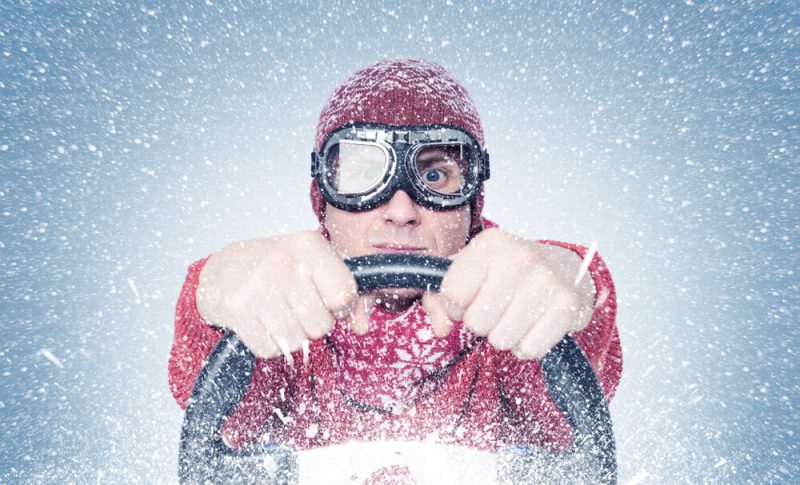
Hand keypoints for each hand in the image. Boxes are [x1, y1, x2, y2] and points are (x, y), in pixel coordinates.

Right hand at [196, 231, 357, 359]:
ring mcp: (257, 284)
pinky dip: (268, 344)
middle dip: (312, 324)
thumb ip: (348, 296)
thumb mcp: (316, 267)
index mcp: (309, 245)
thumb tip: (363, 327)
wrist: (224, 268)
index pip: (344, 295)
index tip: (324, 299)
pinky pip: (269, 349)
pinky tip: (261, 323)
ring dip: (290, 336)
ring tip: (278, 315)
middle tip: (295, 307)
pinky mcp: (236, 308)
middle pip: (321, 325)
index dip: (338, 307)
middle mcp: (284, 261)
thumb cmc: (280, 269)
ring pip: (296, 341)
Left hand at [423, 228, 594, 358]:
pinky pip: (528, 349)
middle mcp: (518, 257)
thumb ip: (440, 298)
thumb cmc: (509, 272)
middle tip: (497, 308)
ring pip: (501, 340)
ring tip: (515, 315)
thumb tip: (441, 329)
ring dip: (504, 335)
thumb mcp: (470, 271)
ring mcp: (546, 280)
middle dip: (481, 323)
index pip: (452, 294)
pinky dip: (526, 345)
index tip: (469, 299)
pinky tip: (532, 325)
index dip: (455, 306)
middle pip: (476, 322)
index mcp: (489, 244)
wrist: (566, 267)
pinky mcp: (567, 305)